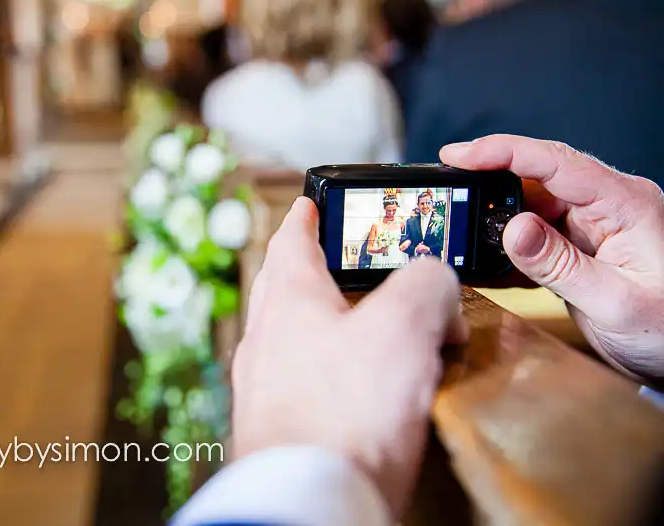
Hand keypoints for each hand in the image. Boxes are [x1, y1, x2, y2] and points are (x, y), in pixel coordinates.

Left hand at [232, 197, 467, 516]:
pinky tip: (365, 394)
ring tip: (373, 331)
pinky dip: (336, 376)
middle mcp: (266, 338)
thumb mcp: (404, 324)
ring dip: (333, 327)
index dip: (308, 215)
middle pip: (287, 287)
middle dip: (320, 270)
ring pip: (297, 337)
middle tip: (350, 265)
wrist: (309, 500)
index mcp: (288, 298)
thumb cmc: (343, 412)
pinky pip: (307, 385)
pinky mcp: (279, 429)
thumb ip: (426, 285)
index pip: (291, 238)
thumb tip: (435, 284)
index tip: (311, 203)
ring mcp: (265, 386)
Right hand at [441, 135, 663, 384]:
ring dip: (496, 220)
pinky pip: (537, 234)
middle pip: (535, 178)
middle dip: (488, 182)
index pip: (554, 162)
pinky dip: (510, 245)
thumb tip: (513, 228)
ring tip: (464, 232)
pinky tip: (492, 260)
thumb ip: (560, 266)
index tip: (458, 156)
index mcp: (625, 204)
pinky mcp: (581, 247)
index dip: (501, 152)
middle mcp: (608, 206)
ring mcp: (594, 226)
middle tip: (448, 195)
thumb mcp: (614, 304)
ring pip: (530, 205)